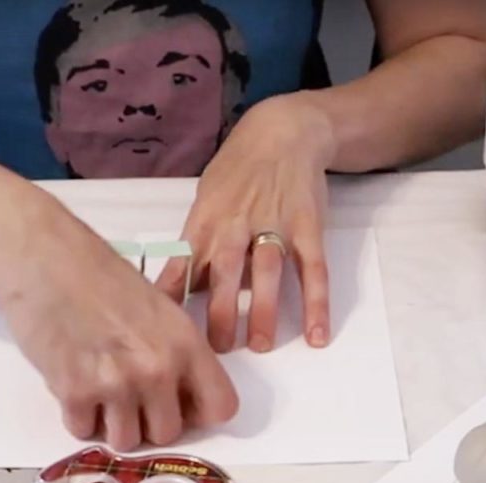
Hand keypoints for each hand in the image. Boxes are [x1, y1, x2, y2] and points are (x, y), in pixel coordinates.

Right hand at [0, 197, 237, 450]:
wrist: (42, 258)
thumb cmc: (96, 274)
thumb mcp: (157, 307)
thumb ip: (175, 351)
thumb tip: (177, 392)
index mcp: (186, 343)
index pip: (221, 408)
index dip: (199, 413)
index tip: (179, 405)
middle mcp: (158, 369)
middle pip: (168, 434)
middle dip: (147, 422)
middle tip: (127, 396)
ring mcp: (116, 384)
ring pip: (126, 441)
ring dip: (111, 424)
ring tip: (98, 391)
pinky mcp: (74, 393)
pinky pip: (84, 431)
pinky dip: (77, 416)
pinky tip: (72, 383)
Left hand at [156, 93, 335, 352]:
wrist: (283, 131)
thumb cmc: (236, 173)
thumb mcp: (205, 201)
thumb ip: (194, 245)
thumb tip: (176, 289)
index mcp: (205, 221)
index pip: (184, 265)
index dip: (175, 299)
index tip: (168, 331)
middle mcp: (236, 224)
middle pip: (224, 272)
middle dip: (220, 312)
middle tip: (218, 349)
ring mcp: (274, 224)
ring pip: (267, 272)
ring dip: (264, 310)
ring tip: (262, 345)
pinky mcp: (308, 227)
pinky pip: (313, 269)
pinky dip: (317, 302)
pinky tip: (317, 334)